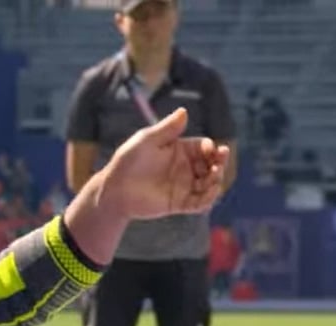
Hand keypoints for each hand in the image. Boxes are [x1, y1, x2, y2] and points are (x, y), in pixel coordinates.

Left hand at [102, 108, 229, 220]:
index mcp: (180, 150)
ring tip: (214, 175)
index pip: (204, 146)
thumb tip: (184, 111)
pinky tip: (210, 192)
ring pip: (210, 183)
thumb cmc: (127, 162)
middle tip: (220, 160)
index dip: (211, 147)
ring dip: (217, 179)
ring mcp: (184, 186)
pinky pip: (201, 203)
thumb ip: (166, 129)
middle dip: (220, 161)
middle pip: (212, 164)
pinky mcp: (180, 203)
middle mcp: (186, 167)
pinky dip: (209, 198)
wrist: (115, 190)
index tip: (210, 148)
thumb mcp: (146, 141)